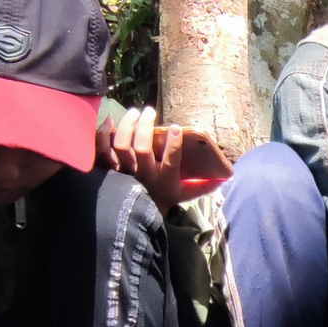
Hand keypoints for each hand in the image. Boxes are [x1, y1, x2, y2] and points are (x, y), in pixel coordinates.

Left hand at [96, 108, 219, 211]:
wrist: (135, 215)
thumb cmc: (163, 199)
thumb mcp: (184, 194)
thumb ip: (203, 185)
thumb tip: (225, 177)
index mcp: (164, 179)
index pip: (171, 160)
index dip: (174, 143)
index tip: (175, 127)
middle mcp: (144, 174)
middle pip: (141, 147)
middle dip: (145, 125)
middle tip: (149, 111)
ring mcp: (124, 171)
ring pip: (122, 145)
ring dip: (127, 125)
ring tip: (134, 112)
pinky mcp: (109, 169)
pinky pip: (102, 150)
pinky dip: (103, 134)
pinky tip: (109, 121)